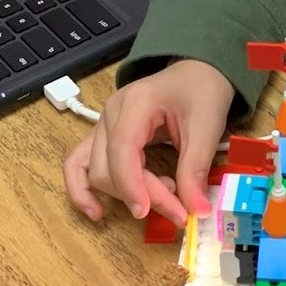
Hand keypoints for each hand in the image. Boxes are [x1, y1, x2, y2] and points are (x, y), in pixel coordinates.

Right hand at [62, 59, 233, 225]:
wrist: (197, 74)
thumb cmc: (201, 92)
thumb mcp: (206, 127)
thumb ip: (195, 169)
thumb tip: (196, 211)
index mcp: (135, 102)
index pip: (121, 150)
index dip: (133, 185)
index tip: (151, 211)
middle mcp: (111, 113)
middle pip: (108, 166)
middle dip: (140, 193)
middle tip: (178, 208)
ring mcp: (104, 124)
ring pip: (95, 172)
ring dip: (123, 194)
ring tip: (162, 197)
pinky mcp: (104, 136)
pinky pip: (79, 164)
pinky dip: (82, 190)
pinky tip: (96, 211)